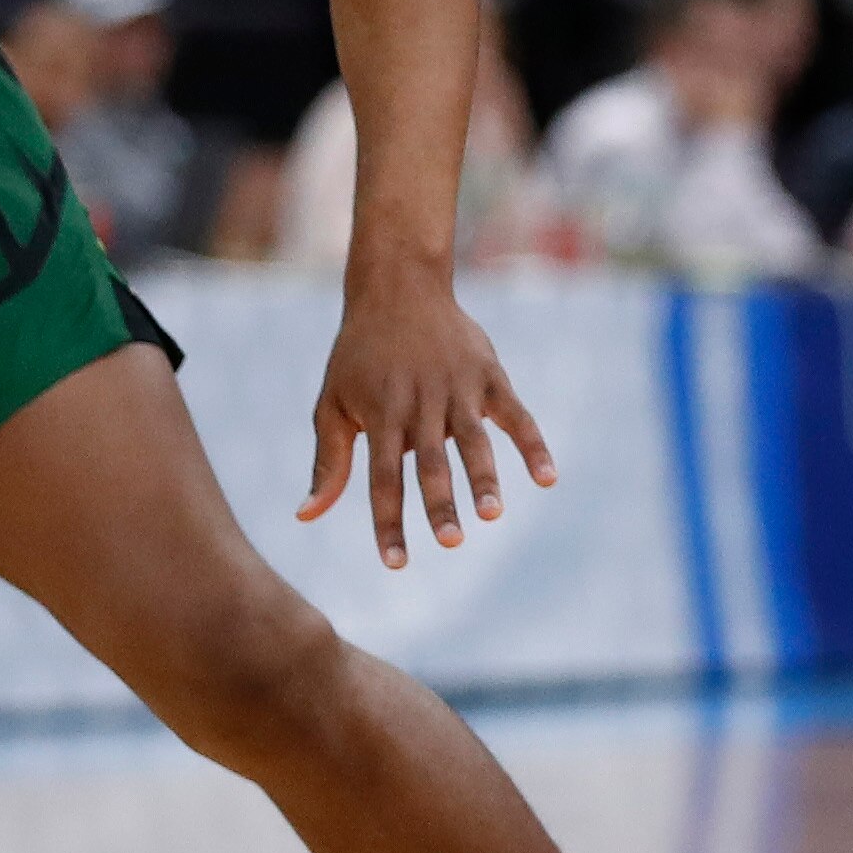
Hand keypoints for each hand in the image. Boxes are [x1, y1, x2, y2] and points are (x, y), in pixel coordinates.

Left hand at [300, 262, 557, 561]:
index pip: (384, 479)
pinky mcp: (489, 376)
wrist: (398, 288)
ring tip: (492, 514)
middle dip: (441, 504)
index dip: (389, 522)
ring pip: (474, 440)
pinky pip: (516, 415)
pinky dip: (533, 445)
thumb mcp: (332, 404)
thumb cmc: (359, 357)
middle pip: (432, 463)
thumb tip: (305, 517)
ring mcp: (459, 388)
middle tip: (450, 543)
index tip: (396, 564)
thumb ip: (329, 462)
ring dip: (484, 477)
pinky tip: (547, 479)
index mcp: (381, 414)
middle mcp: (421, 403)